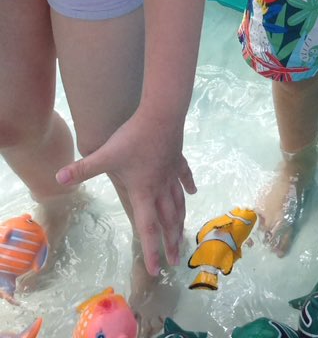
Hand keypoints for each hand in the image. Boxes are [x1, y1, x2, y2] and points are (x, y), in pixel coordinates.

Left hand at [56, 109, 195, 275]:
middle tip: (175, 260)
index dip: (151, 250)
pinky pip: (184, 176)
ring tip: (184, 234)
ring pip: (179, 203)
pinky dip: (188, 186)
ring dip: (181, 221)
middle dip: (171, 242)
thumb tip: (58, 177)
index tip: (155, 269)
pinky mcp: (177, 158)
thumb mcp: (106, 154)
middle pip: (168, 220)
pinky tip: (192, 192)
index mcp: (144, 191)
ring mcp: (171, 173)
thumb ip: (83, 168)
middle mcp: (160, 187)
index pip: (148, 227)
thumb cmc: (134, 138)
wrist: (161, 114)